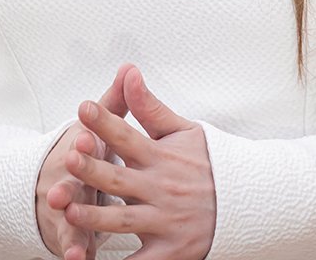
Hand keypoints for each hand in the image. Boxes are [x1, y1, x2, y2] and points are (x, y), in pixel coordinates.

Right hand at [36, 63, 132, 259]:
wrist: (58, 181)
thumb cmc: (84, 150)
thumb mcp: (96, 125)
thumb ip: (114, 103)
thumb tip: (129, 68)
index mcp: (80, 150)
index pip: (80, 144)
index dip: (81, 143)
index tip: (83, 140)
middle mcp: (70, 179)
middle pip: (67, 183)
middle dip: (65, 188)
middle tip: (60, 194)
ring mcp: (69, 208)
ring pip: (67, 218)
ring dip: (68, 228)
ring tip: (73, 244)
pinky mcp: (72, 232)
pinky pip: (73, 244)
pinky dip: (75, 252)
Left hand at [52, 63, 216, 259]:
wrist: (246, 202)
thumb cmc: (209, 163)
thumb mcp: (183, 130)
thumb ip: (150, 107)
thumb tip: (129, 73)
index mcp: (160, 157)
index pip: (128, 136)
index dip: (105, 122)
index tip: (83, 108)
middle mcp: (160, 188)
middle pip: (120, 179)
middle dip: (93, 169)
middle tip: (70, 157)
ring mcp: (164, 221)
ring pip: (124, 220)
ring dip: (96, 216)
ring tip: (69, 210)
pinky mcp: (170, 251)